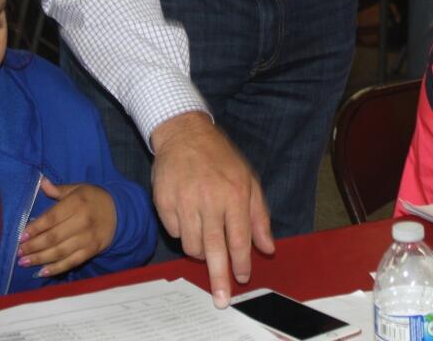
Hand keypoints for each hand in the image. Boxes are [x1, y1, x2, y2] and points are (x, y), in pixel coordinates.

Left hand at [17, 179, 116, 276]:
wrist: (120, 212)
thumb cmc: (93, 198)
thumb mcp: (78, 188)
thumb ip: (58, 189)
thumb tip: (42, 182)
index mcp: (77, 203)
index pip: (51, 218)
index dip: (35, 228)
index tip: (21, 236)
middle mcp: (82, 221)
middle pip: (54, 237)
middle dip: (34, 246)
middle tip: (19, 252)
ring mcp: (88, 238)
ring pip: (61, 251)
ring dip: (40, 259)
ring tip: (24, 262)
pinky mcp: (92, 251)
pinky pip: (72, 262)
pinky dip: (57, 268)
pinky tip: (42, 272)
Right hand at [149, 112, 273, 307]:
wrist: (184, 133)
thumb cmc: (220, 158)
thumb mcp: (249, 180)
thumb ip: (259, 216)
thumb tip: (268, 248)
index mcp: (235, 194)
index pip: (239, 239)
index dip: (241, 263)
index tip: (241, 278)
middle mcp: (209, 199)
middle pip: (214, 249)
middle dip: (219, 277)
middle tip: (221, 299)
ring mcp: (184, 201)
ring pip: (192, 245)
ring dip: (200, 251)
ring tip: (204, 237)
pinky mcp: (164, 201)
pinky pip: (175, 232)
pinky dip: (183, 233)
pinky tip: (188, 218)